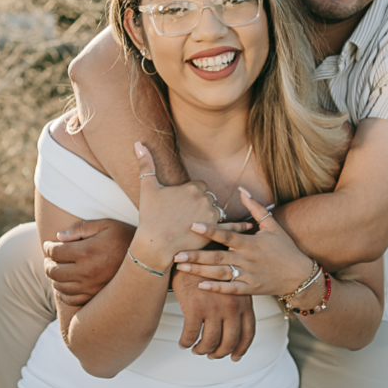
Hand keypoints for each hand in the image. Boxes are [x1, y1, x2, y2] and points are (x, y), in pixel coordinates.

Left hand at [43, 218, 135, 305]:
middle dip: (47, 263)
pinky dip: (63, 293)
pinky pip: (70, 299)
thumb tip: (59, 237)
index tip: (49, 244)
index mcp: (87, 251)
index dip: (48, 247)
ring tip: (57, 269)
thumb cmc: (126, 237)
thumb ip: (81, 228)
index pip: (55, 252)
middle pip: (53, 271)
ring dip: (54, 278)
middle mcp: (86, 272)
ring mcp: (91, 287)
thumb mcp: (106, 225)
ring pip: (59, 286)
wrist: (147, 259)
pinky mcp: (96, 297)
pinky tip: (66, 284)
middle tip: (49, 258)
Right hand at [131, 143, 246, 267]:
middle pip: (208, 197)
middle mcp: (205, 199)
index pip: (199, 185)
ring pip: (217, 210)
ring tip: (202, 222)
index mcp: (192, 187)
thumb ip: (145, 164)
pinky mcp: (215, 231)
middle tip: (186, 215)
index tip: (181, 204)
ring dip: (212, 214)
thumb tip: (138, 142)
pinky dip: (241, 226)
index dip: (190, 194)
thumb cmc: (150, 216)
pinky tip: (249, 226)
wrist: (155, 244)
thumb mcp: (147, 188)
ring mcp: (211, 215)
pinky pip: (232, 226)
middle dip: (200, 204)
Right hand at [172, 270, 255, 361]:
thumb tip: (234, 324)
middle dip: (220, 353)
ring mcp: (214, 308)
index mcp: (244, 301)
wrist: (191, 252)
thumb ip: (237, 301)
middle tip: (211, 355)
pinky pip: (190, 335)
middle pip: (229, 341)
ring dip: (202, 350)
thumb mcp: (232, 281)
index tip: (235, 357)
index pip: (248, 333)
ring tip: (196, 349)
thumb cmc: (210, 266)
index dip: (242, 348)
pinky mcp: (195, 308)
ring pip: (210, 342)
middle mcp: (232, 307)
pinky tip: (183, 342)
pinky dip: (186, 342)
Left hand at [173, 188, 313, 297]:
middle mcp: (247, 259)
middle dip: (196, 255)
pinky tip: (200, 286)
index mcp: (250, 242)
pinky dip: (216, 289)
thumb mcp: (273, 225)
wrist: (300, 275)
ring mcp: (248, 275)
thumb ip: (255, 208)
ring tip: (181, 267)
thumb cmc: (285, 248)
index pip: (226, 235)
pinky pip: (231, 289)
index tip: (192, 225)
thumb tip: (242, 190)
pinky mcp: (250, 289)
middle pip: (217, 257)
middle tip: (175, 253)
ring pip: (220, 273)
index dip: (210, 230)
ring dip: (199, 271)